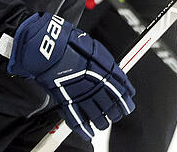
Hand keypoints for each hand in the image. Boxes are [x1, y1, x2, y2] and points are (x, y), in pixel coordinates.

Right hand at [8, 13, 134, 140]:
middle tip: (116, 115)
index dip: (126, 102)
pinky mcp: (66, 101)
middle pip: (111, 107)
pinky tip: (88, 134)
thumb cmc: (70, 43)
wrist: (49, 47)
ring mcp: (80, 95)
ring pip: (96, 117)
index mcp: (104, 72)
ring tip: (103, 124)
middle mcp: (94, 86)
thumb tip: (118, 74)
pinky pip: (76, 120)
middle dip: (115, 113)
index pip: (121, 93)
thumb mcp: (96, 49)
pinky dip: (83, 130)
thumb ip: (108, 65)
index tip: (128, 105)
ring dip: (102, 123)